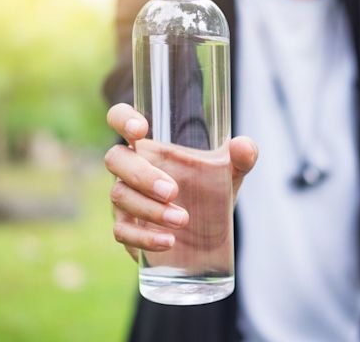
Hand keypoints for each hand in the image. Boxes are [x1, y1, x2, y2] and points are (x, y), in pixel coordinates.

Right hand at [104, 103, 257, 261]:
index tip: (140, 129)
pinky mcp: (127, 228)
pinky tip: (169, 241)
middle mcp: (131, 168)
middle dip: (142, 175)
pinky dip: (144, 238)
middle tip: (173, 191)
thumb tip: (243, 146)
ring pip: (120, 196)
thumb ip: (242, 157)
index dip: (122, 118)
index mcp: (151, 145)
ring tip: (183, 220)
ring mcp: (125, 198)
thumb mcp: (231, 173)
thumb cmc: (212, 192)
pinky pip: (122, 231)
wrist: (208, 234)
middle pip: (116, 159)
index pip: (120, 119)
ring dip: (150, 209)